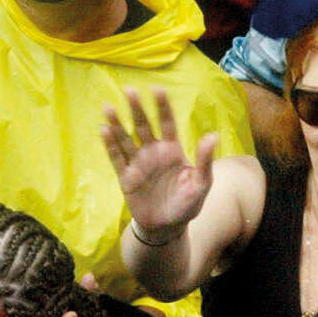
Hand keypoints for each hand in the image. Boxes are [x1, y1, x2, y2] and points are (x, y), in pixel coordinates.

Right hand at [101, 87, 216, 243]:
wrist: (168, 227)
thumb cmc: (187, 204)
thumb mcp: (201, 184)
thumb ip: (205, 161)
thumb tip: (213, 136)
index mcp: (172, 150)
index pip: (166, 123)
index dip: (162, 107)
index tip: (157, 89)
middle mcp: (153, 152)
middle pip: (143, 126)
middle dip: (136, 109)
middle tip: (129, 90)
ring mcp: (138, 163)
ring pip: (126, 139)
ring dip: (117, 124)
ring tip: (108, 108)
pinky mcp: (126, 177)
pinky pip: (117, 159)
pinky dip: (110, 145)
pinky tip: (104, 130)